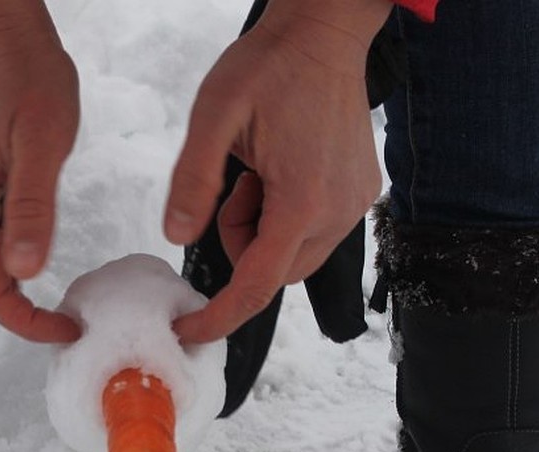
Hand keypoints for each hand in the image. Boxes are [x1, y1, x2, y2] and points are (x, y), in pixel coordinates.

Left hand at [165, 0, 391, 343]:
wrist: (325, 31)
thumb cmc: (270, 66)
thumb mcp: (214, 114)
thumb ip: (193, 179)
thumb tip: (177, 235)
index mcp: (302, 200)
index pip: (256, 285)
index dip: (218, 317)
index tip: (188, 333)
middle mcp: (338, 212)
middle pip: (274, 273)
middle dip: (241, 247)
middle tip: (238, 186)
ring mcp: (355, 204)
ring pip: (292, 256)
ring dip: (262, 232)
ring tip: (260, 173)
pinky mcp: (361, 194)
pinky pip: (312, 233)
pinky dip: (286, 218)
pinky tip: (282, 170)